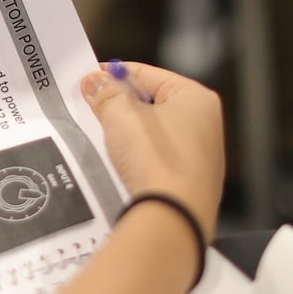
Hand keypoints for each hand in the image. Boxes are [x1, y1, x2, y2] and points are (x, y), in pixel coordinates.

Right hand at [81, 62, 225, 241]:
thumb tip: (94, 81)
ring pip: (153, 133)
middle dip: (119, 105)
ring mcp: (199, 156)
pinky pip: (156, 160)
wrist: (173, 219)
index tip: (88, 79)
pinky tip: (118, 162)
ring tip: (100, 134)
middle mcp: (204, 124)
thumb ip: (106, 94)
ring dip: (126, 133)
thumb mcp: (121, 116)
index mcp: (196, 98)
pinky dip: (137, 157)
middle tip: (89, 107)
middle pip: (152, 103)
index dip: (113, 74)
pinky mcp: (188, 183)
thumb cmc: (157, 160)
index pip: (148, 74)